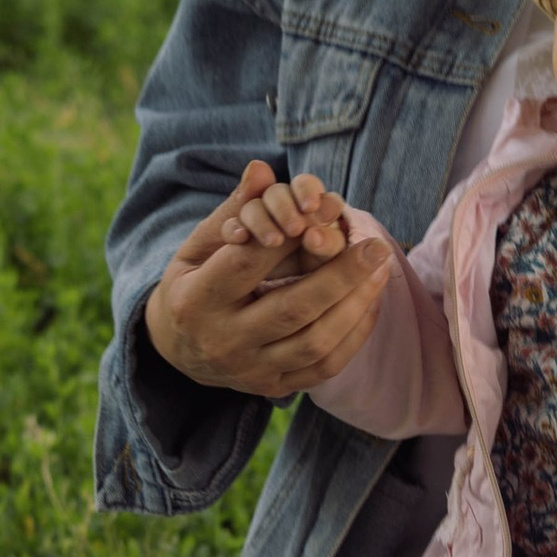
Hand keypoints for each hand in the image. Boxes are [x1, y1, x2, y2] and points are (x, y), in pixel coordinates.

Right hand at [144, 158, 394, 399]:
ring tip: (380, 271)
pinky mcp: (274, 387)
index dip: (289, 236)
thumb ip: (234, 209)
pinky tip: (369, 303)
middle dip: (341, 275)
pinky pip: (325, 367)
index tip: (326, 212)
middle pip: (292, 308)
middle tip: (376, 245)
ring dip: (356, 305)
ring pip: (315, 343)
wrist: (177, 351)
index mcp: (196, 301)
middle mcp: (223, 342)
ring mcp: (251, 371)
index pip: (247, 264)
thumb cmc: (192, 284)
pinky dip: (354, 335)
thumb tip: (262, 168)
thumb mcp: (198, 246)